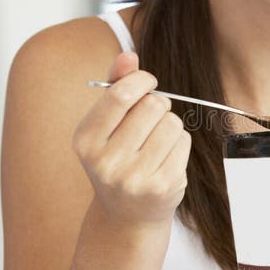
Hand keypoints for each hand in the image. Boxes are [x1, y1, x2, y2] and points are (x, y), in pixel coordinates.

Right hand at [73, 50, 191, 226]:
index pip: (121, 94)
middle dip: (157, 106)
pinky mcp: (163, 186)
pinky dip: (179, 143)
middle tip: (150, 120)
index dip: (141, 80)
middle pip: (153, 106)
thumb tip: (129, 55)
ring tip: (156, 142)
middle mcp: (106, 162)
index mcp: (85, 141)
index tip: (148, 82)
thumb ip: (116, 86)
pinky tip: (165, 158)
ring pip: (172, 123)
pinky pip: (184, 142)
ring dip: (170, 125)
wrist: (127, 214)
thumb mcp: (106, 124)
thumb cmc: (117, 158)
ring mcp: (135, 178)